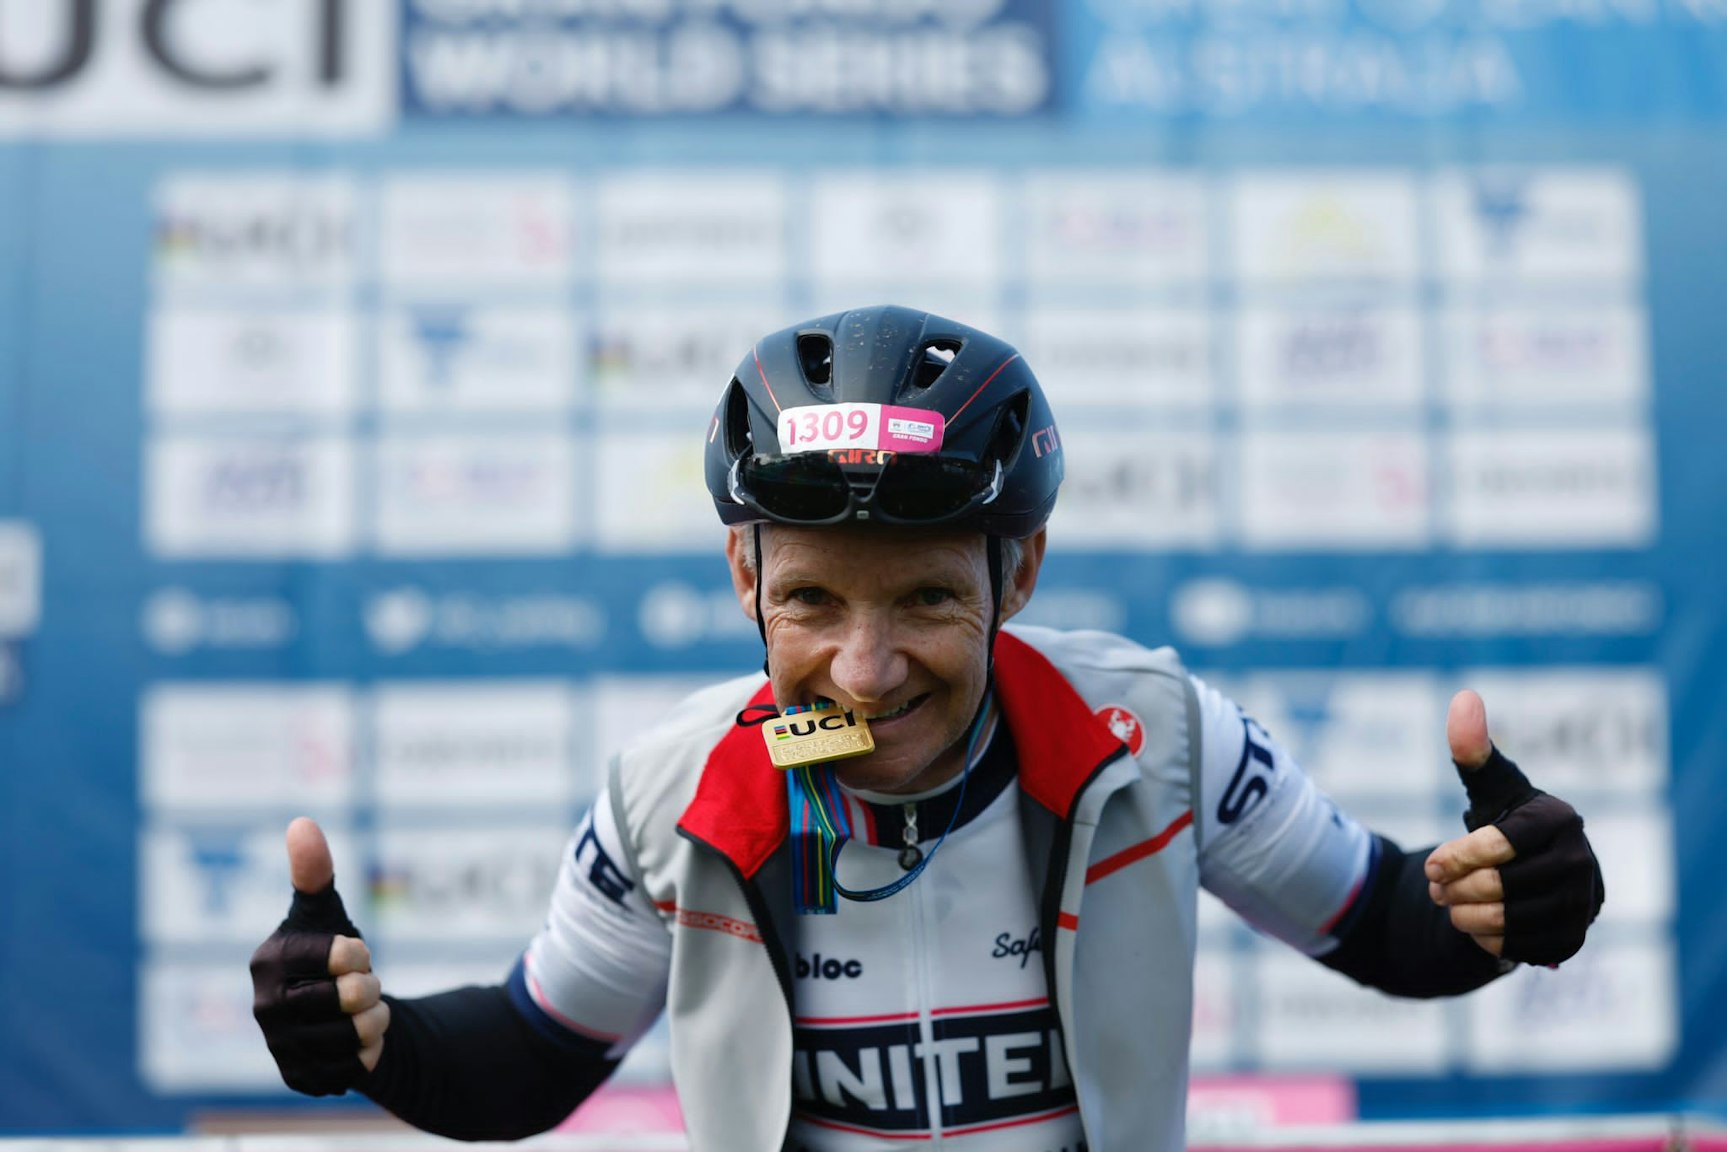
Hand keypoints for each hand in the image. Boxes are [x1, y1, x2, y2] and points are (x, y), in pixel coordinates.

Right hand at [249, 817, 388, 1094]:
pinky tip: (358, 1040)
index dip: (359, 953)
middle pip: (350, 996)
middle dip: (370, 987)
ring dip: (375, 1020)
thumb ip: (314, 872)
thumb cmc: (327, 953)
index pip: (341, 955)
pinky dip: (369, 1051)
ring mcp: (279, 1047)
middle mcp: (264, 1007)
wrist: (335, 1014)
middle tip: (363, 984)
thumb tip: (301, 823)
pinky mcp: (298, 1078)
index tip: (355, 952)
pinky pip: (355, 1068)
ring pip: (356, 1034)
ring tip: (365, 1010)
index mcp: (268, 961)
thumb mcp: (325, 912)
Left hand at [1424, 691, 1603, 965]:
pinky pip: (1518, 948)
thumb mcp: (1490, 787)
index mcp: (1559, 819)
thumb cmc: (1508, 822)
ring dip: (1464, 915)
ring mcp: (1582, 904)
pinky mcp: (1573, 939)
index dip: (1457, 857)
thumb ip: (1472, 750)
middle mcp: (1579, 861)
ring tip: (1451, 904)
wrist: (1538, 873)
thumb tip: (1463, 698)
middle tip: (1438, 888)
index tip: (1434, 865)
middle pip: (1497, 886)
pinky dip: (1485, 939)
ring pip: (1505, 920)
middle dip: (1456, 889)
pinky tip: (1476, 924)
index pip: (1498, 843)